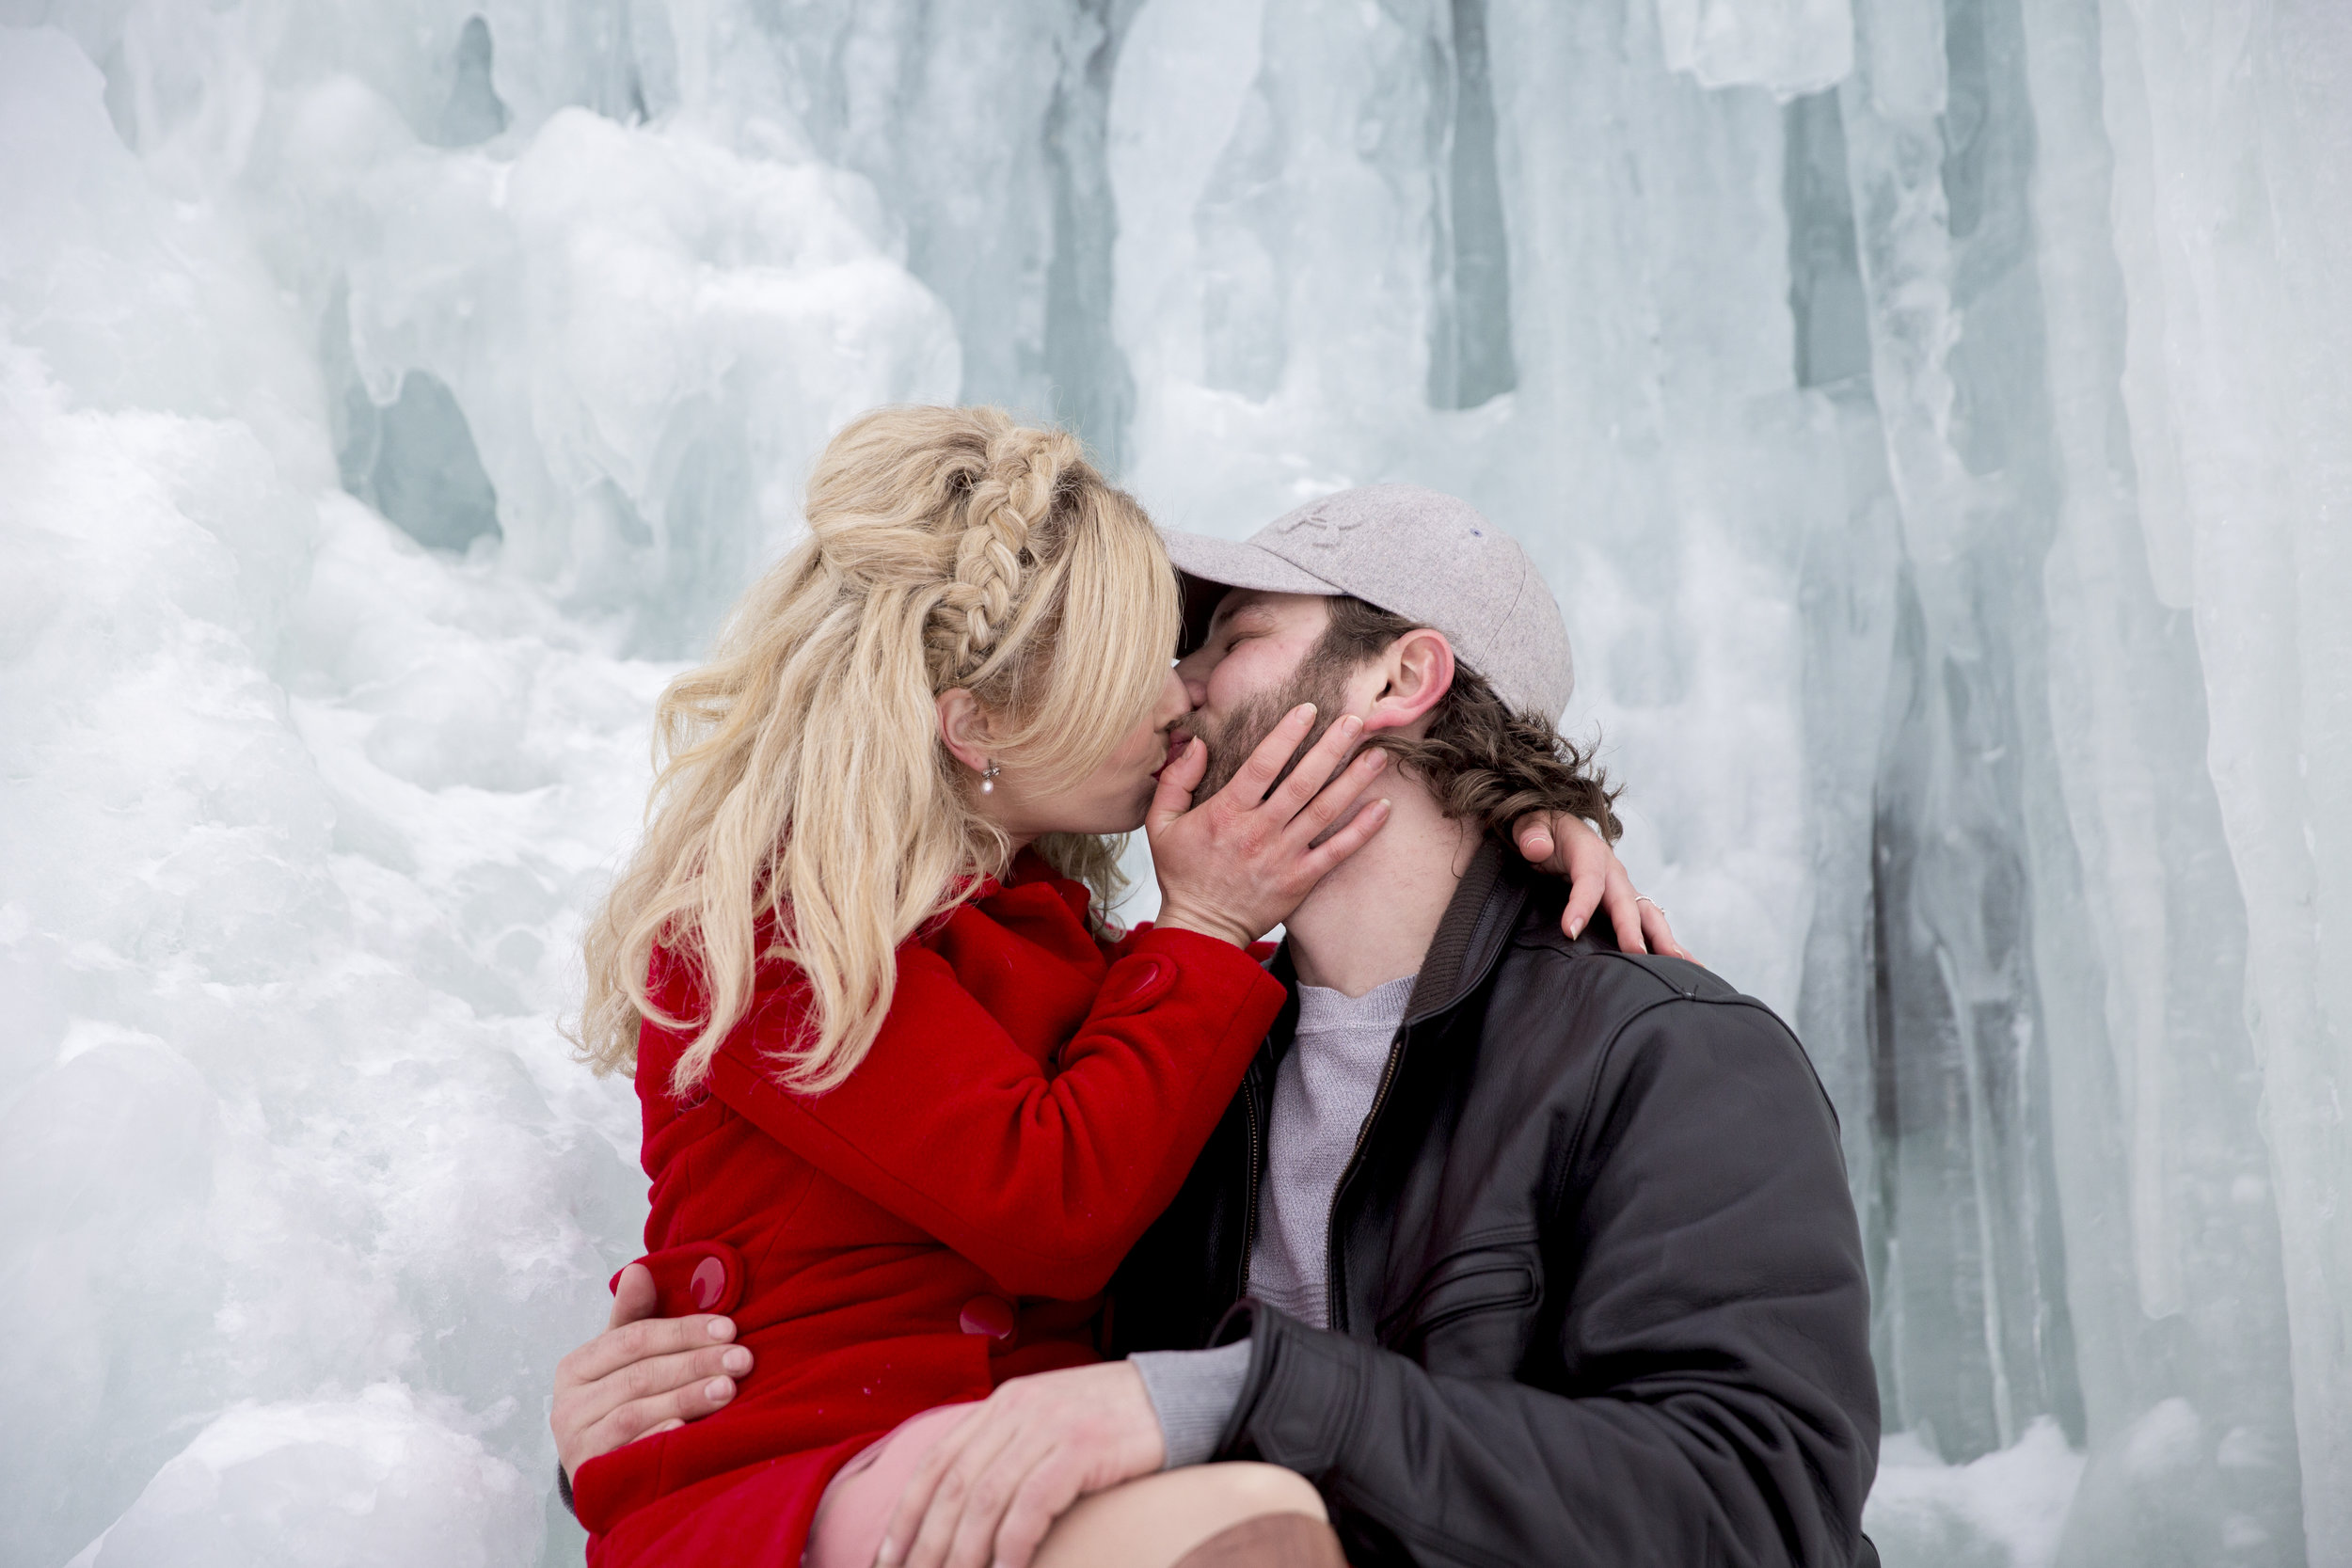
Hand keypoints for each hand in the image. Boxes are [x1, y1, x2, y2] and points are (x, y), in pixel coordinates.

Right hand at [549, 1262, 751, 1484]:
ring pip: (635, 1411)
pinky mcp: (590, 1476)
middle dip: (695, 1363)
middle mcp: (568, 1405)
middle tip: (741, 1359)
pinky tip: (687, 1427)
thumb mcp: (624, 1357)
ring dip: (686, 1397)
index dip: (683, 1331)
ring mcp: (577, 1443)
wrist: (602, 1468)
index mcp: (576, 1366)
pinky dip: (658, 1437)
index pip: (632, 1339)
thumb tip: (639, 1271)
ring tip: (728, 1388)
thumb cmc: (620, 1400)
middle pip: (639, 1375)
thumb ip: (633, 1316)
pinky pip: (626, 1453)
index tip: (729, 1329)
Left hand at [878, 1362, 1164, 1567]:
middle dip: (927, 1543)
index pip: (937, 1462)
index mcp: (1002, 1404)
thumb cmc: (1112, 1421)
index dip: (906, 1513)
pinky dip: (1012, 1543)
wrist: (1179, 1397)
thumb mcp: (1048, 1421)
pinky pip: (1032, 1503)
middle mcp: (1017, 1410)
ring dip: (964, 1552)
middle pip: (954, 1486)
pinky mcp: (1081, 1447)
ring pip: (986, 1499)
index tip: (889, 1557)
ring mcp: (1048, 1426)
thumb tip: (965, 1504)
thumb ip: (1007, 1449)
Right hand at [1145, 705, 1390, 946]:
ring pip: (1324, 811)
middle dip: (1331, 748)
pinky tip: (1382, 807)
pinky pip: (1336, 851)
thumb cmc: (1182, 874)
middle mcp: (1259, 831)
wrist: (1201, 928)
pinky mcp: (1300, 879)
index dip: (1287, 735)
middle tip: (1355, 720)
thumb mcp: (1161, 824)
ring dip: (1354, 781)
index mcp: (1227, 812)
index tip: (1308, 710)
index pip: (1262, 764)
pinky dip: (1361, 829)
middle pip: (1302, 781)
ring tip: (1377, 755)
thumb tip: (1196, 742)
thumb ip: (1176, 779)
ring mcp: (1283, 856)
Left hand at [1511, 813, 1691, 959]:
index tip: (1569, 931)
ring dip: (1663, 940)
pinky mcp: (1626, 904)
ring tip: (1680, 965)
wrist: (1557, 831)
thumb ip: (1531, 833)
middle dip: (1632, 928)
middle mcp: (1613, 872)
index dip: (1581, 904)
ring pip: (1647, 915)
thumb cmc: (1543, 830)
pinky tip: (1686, 965)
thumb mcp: (1530, 824)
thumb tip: (1536, 847)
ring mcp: (1623, 889)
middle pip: (1626, 901)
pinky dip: (1668, 944)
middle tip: (1637, 954)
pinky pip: (1648, 925)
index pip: (1588, 879)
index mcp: (1589, 851)